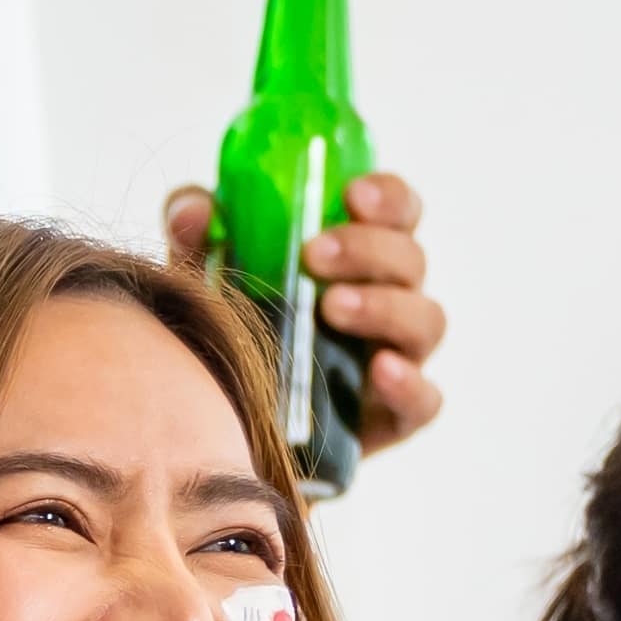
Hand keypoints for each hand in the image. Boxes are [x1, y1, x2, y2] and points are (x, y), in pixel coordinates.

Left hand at [159, 159, 452, 458]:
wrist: (230, 427)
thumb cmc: (238, 330)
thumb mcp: (209, 277)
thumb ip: (200, 237)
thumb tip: (195, 208)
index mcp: (361, 254)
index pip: (398, 210)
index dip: (387, 195)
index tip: (349, 193)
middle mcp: (391, 297)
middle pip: (410, 259)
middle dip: (367, 249)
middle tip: (312, 254)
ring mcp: (399, 356)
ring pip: (426, 320)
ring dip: (384, 306)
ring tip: (331, 307)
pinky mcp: (396, 415)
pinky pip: (425, 399)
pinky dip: (409, 382)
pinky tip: (380, 370)